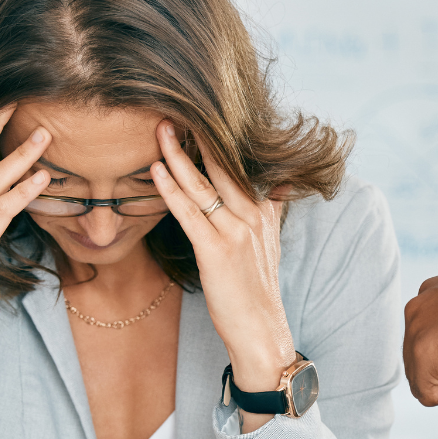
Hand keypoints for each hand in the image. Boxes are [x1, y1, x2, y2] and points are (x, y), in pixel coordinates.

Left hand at [150, 121, 293, 431]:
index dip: (216, 139)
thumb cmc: (257, 291)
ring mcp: (236, 232)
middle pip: (222, 165)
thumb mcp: (270, 244)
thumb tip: (281, 184)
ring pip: (204, 184)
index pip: (237, 164)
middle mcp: (252, 215)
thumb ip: (272, 209)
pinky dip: (171, 188)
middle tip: (173, 105)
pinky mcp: (217, 251)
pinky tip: (156, 170)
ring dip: (178, 154)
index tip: (195, 112)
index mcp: (262, 210)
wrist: (262, 332)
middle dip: (197, 135)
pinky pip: (190, 212)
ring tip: (159, 127)